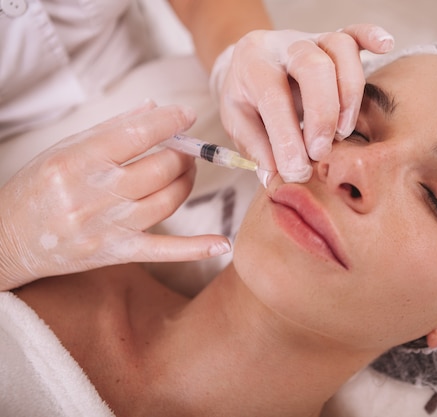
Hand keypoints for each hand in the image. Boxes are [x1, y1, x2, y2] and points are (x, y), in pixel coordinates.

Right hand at [0, 101, 230, 289]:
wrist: (8, 240)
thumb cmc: (36, 189)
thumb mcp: (64, 150)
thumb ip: (110, 129)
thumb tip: (154, 109)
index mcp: (76, 162)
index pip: (136, 135)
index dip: (169, 122)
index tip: (185, 114)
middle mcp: (93, 195)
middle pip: (159, 169)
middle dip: (181, 155)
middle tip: (184, 149)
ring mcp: (107, 228)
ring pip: (167, 201)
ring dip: (186, 181)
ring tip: (186, 170)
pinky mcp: (116, 254)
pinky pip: (164, 250)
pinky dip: (196, 248)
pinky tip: (222, 243)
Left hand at [210, 24, 393, 183]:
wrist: (250, 68)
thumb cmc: (247, 100)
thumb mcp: (237, 123)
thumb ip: (257, 148)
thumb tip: (276, 177)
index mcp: (253, 63)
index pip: (274, 98)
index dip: (287, 139)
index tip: (297, 172)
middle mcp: (284, 45)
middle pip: (313, 66)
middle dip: (322, 116)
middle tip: (320, 153)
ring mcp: (311, 38)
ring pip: (341, 49)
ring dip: (348, 95)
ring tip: (342, 133)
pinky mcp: (332, 40)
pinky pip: (355, 31)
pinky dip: (371, 36)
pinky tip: (385, 45)